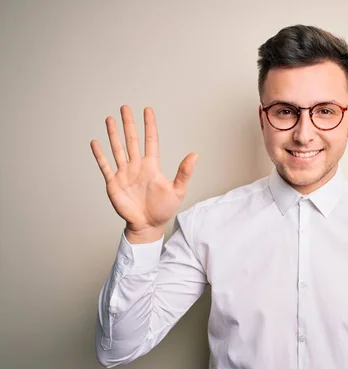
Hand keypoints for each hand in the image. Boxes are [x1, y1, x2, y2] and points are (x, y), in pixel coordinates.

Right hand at [90, 105, 197, 232]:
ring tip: (110, 119)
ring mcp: (124, 173)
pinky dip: (100, 155)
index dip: (149, 125)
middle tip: (125, 107)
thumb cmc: (163, 209)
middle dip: (128, 124)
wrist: (148, 226)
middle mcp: (137, 166)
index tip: (147, 110)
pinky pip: (105, 166)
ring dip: (113, 134)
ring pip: (117, 149)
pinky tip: (96, 143)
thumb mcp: (178, 190)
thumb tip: (195, 154)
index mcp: (151, 166)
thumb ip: (184, 172)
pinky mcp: (114, 183)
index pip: (150, 140)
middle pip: (131, 140)